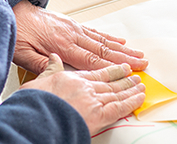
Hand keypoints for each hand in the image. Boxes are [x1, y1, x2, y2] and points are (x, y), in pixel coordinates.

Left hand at [12, 0, 147, 74]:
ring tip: (136, 52)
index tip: (129, 71)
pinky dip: (108, 37)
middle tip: (143, 62)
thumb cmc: (18, 33)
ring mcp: (74, 28)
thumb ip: (42, 67)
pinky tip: (118, 40)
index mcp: (61, 46)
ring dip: (121, 47)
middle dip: (125, 58)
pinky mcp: (72, 24)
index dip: (112, 67)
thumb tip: (60, 76)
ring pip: (102, 40)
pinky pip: (94, 31)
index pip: (92, 61)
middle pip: (103, 50)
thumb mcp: (23, 55)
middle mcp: (72, 36)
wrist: (14, 10)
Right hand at [20, 53, 145, 134]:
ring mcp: (94, 101)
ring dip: (131, 89)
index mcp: (74, 78)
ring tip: (141, 86)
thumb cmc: (35, 102)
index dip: (112, 70)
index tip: (122, 68)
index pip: (98, 72)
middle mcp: (87, 87)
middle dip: (125, 80)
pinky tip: (140, 98)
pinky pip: (120, 107)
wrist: (36, 118)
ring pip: (117, 93)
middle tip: (136, 76)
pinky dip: (132, 102)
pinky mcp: (99, 116)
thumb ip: (49, 68)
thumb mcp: (38, 80)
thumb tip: (53, 57)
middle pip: (110, 83)